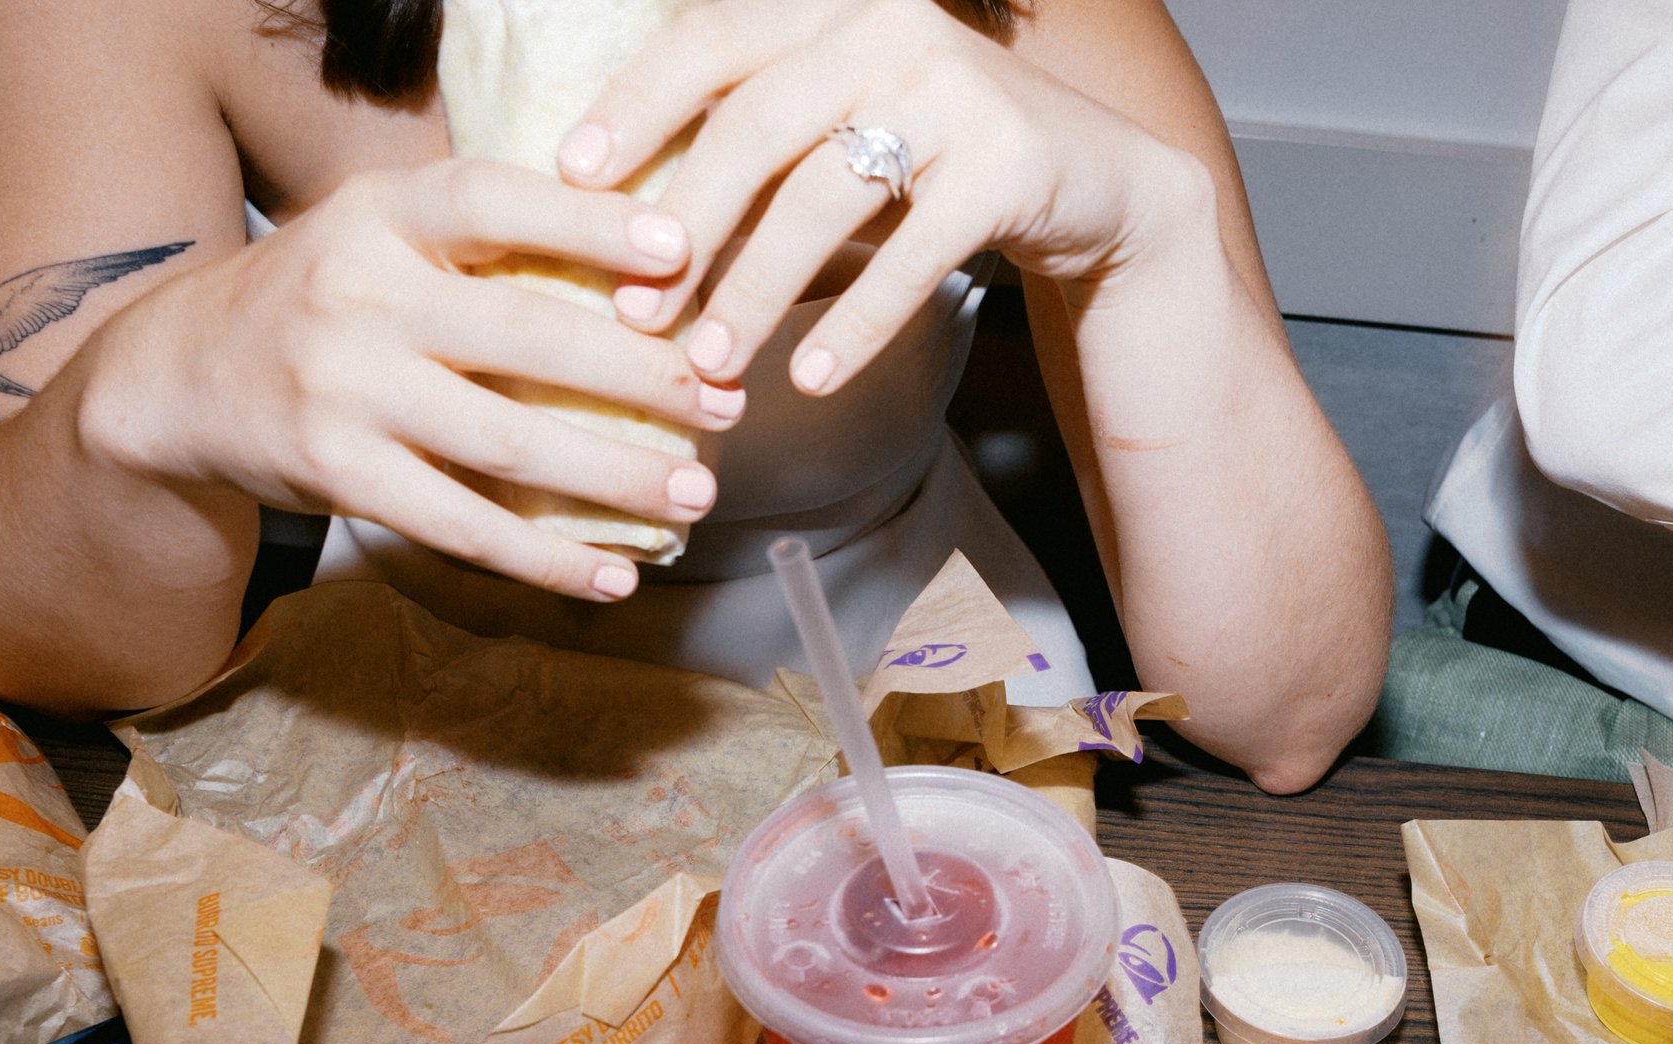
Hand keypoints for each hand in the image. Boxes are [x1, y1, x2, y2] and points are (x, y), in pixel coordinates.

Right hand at [77, 159, 740, 598]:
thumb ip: (490, 243)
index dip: (592, 222)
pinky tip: (613, 577)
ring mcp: (344, 388)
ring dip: (617, 477)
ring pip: (510, 443)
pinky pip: (464, 526)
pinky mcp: (338, 473)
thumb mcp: (387, 237)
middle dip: (645, 377)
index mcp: (382, 215)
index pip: (496, 201)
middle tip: (726, 404)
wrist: (183, 376)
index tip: (681, 251)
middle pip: (528, 337)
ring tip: (695, 493)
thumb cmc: (332, 299)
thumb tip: (660, 273)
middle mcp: (358, 294)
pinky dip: (548, 559)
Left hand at [558, 0, 1213, 391]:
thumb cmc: (939, 161)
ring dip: (754, 291)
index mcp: (831, 5)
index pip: (709, 42)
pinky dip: (851, 326)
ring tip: (709, 364)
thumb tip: (616, 212)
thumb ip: (758, 134)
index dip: (635, 108)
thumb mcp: (846, 121)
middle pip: (754, 127)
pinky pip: (908, 259)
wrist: (1098, 181)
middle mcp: (890, 28)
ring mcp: (956, 92)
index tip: (574, 182)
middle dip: (685, 227)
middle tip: (632, 313)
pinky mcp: (1009, 165)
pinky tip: (805, 377)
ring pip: (822, 199)